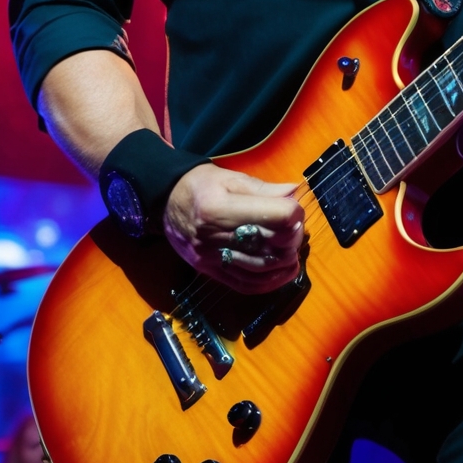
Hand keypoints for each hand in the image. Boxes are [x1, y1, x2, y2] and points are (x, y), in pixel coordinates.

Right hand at [163, 160, 305, 293]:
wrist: (166, 201)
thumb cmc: (201, 185)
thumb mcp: (231, 177)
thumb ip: (264, 188)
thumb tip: (294, 193)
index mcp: (220, 208)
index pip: (276, 217)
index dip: (293, 212)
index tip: (293, 208)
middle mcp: (214, 237)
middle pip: (272, 246)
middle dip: (293, 237)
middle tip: (296, 228)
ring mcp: (211, 258)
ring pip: (263, 268)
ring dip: (286, 259)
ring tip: (292, 247)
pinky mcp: (210, 272)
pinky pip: (247, 285)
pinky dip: (272, 281)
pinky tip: (285, 270)